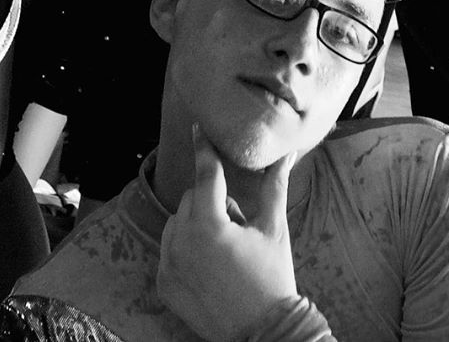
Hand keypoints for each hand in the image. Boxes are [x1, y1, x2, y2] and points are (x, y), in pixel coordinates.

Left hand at [158, 127, 300, 341]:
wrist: (262, 331)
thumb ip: (273, 187)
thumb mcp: (273, 229)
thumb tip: (285, 154)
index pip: (205, 175)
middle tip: (238, 229)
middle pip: (192, 200)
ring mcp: (168, 264)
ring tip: (225, 251)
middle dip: (213, 204)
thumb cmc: (272, 277)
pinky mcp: (163, 284)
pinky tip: (209, 268)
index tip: (197, 127)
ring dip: (196, 226)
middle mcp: (181, 242)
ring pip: (177, 224)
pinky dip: (184, 251)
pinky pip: (169, 251)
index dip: (204, 149)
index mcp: (209, 224)